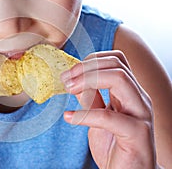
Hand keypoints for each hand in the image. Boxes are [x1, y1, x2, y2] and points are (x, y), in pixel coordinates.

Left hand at [61, 50, 156, 168]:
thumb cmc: (115, 146)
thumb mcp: (97, 117)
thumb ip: (90, 98)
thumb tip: (74, 81)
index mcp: (129, 92)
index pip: (116, 60)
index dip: (90, 60)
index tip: (69, 73)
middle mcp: (138, 99)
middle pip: (117, 64)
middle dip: (86, 67)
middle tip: (65, 79)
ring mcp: (140, 114)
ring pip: (120, 79)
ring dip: (88, 80)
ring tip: (69, 90)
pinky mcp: (137, 134)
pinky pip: (110, 117)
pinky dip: (85, 115)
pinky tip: (69, 117)